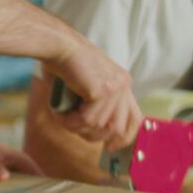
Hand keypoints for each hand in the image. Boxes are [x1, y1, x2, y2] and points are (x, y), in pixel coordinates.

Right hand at [43, 35, 141, 151]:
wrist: (57, 45)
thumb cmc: (64, 63)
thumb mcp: (83, 86)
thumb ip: (91, 104)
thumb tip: (89, 129)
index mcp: (122, 83)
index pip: (134, 119)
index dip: (123, 137)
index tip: (109, 147)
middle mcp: (123, 85)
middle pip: (116, 128)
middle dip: (92, 134)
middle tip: (72, 126)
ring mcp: (115, 88)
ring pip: (98, 126)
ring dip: (75, 126)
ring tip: (61, 116)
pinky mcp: (102, 90)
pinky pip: (87, 119)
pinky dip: (69, 121)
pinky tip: (59, 112)